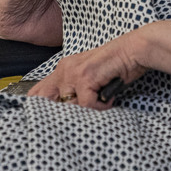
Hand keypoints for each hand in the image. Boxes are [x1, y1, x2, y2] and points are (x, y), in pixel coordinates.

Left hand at [28, 31, 146, 109]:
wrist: (133, 50)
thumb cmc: (116, 65)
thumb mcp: (90, 77)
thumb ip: (76, 90)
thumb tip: (67, 111)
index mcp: (63, 69)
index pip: (38, 92)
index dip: (39, 107)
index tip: (44, 120)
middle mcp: (64, 69)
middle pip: (50, 102)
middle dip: (64, 113)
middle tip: (88, 108)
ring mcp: (73, 73)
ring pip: (71, 106)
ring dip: (88, 107)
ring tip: (102, 98)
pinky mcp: (85, 77)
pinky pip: (87, 104)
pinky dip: (101, 105)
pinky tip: (110, 95)